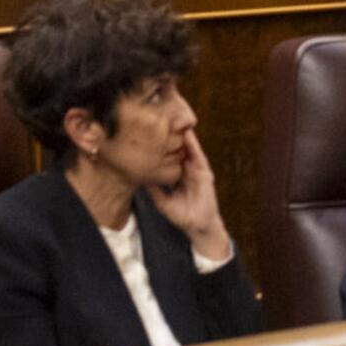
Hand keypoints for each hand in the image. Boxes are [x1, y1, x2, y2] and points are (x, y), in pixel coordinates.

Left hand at [146, 131, 232, 260]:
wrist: (198, 227)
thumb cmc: (182, 215)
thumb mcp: (162, 202)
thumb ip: (154, 190)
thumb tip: (141, 178)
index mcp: (178, 174)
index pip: (169, 156)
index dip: (162, 145)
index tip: (151, 133)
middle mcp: (187, 169)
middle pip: (179, 148)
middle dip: (172, 135)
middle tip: (162, 118)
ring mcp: (196, 169)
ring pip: (189, 147)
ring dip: (183, 134)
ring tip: (174, 119)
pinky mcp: (204, 172)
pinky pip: (198, 155)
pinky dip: (193, 144)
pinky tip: (188, 134)